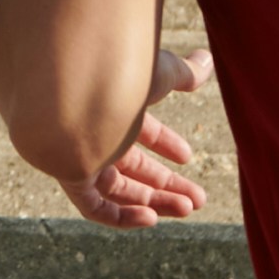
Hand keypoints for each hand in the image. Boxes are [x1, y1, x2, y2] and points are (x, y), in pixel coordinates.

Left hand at [66, 41, 213, 229]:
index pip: (139, 130)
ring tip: (188, 209)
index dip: (165, 144)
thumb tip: (208, 60)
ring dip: (154, 202)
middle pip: (132, 167)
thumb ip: (185, 73)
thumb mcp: (160, 74)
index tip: (188, 156)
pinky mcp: (69, 177)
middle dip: (167, 185)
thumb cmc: (118, 70)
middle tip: (199, 200)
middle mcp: (95, 131)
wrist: (73, 81)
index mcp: (114, 104)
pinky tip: (150, 218)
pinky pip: (93, 207)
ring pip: (118, 190)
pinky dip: (121, 217)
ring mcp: (80, 155)